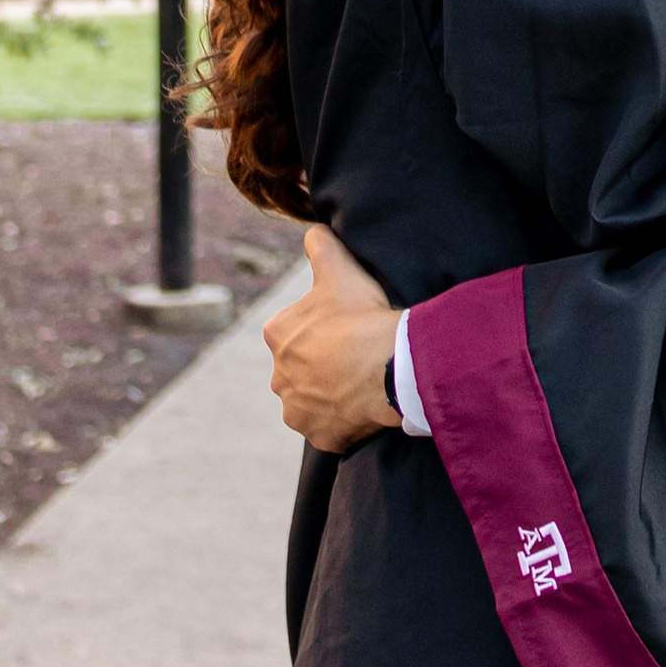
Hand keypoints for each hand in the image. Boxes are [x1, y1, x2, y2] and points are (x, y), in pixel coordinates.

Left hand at [264, 223, 402, 452]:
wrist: (388, 366)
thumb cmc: (361, 316)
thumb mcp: (339, 268)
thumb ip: (320, 244)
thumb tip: (311, 230)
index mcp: (278, 335)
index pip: (297, 328)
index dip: (326, 324)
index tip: (350, 324)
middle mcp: (278, 377)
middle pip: (303, 367)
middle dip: (324, 362)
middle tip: (358, 353)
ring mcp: (299, 411)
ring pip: (313, 400)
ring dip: (331, 394)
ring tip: (363, 382)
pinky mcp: (322, 436)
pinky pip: (332, 429)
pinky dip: (345, 421)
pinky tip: (365, 406)